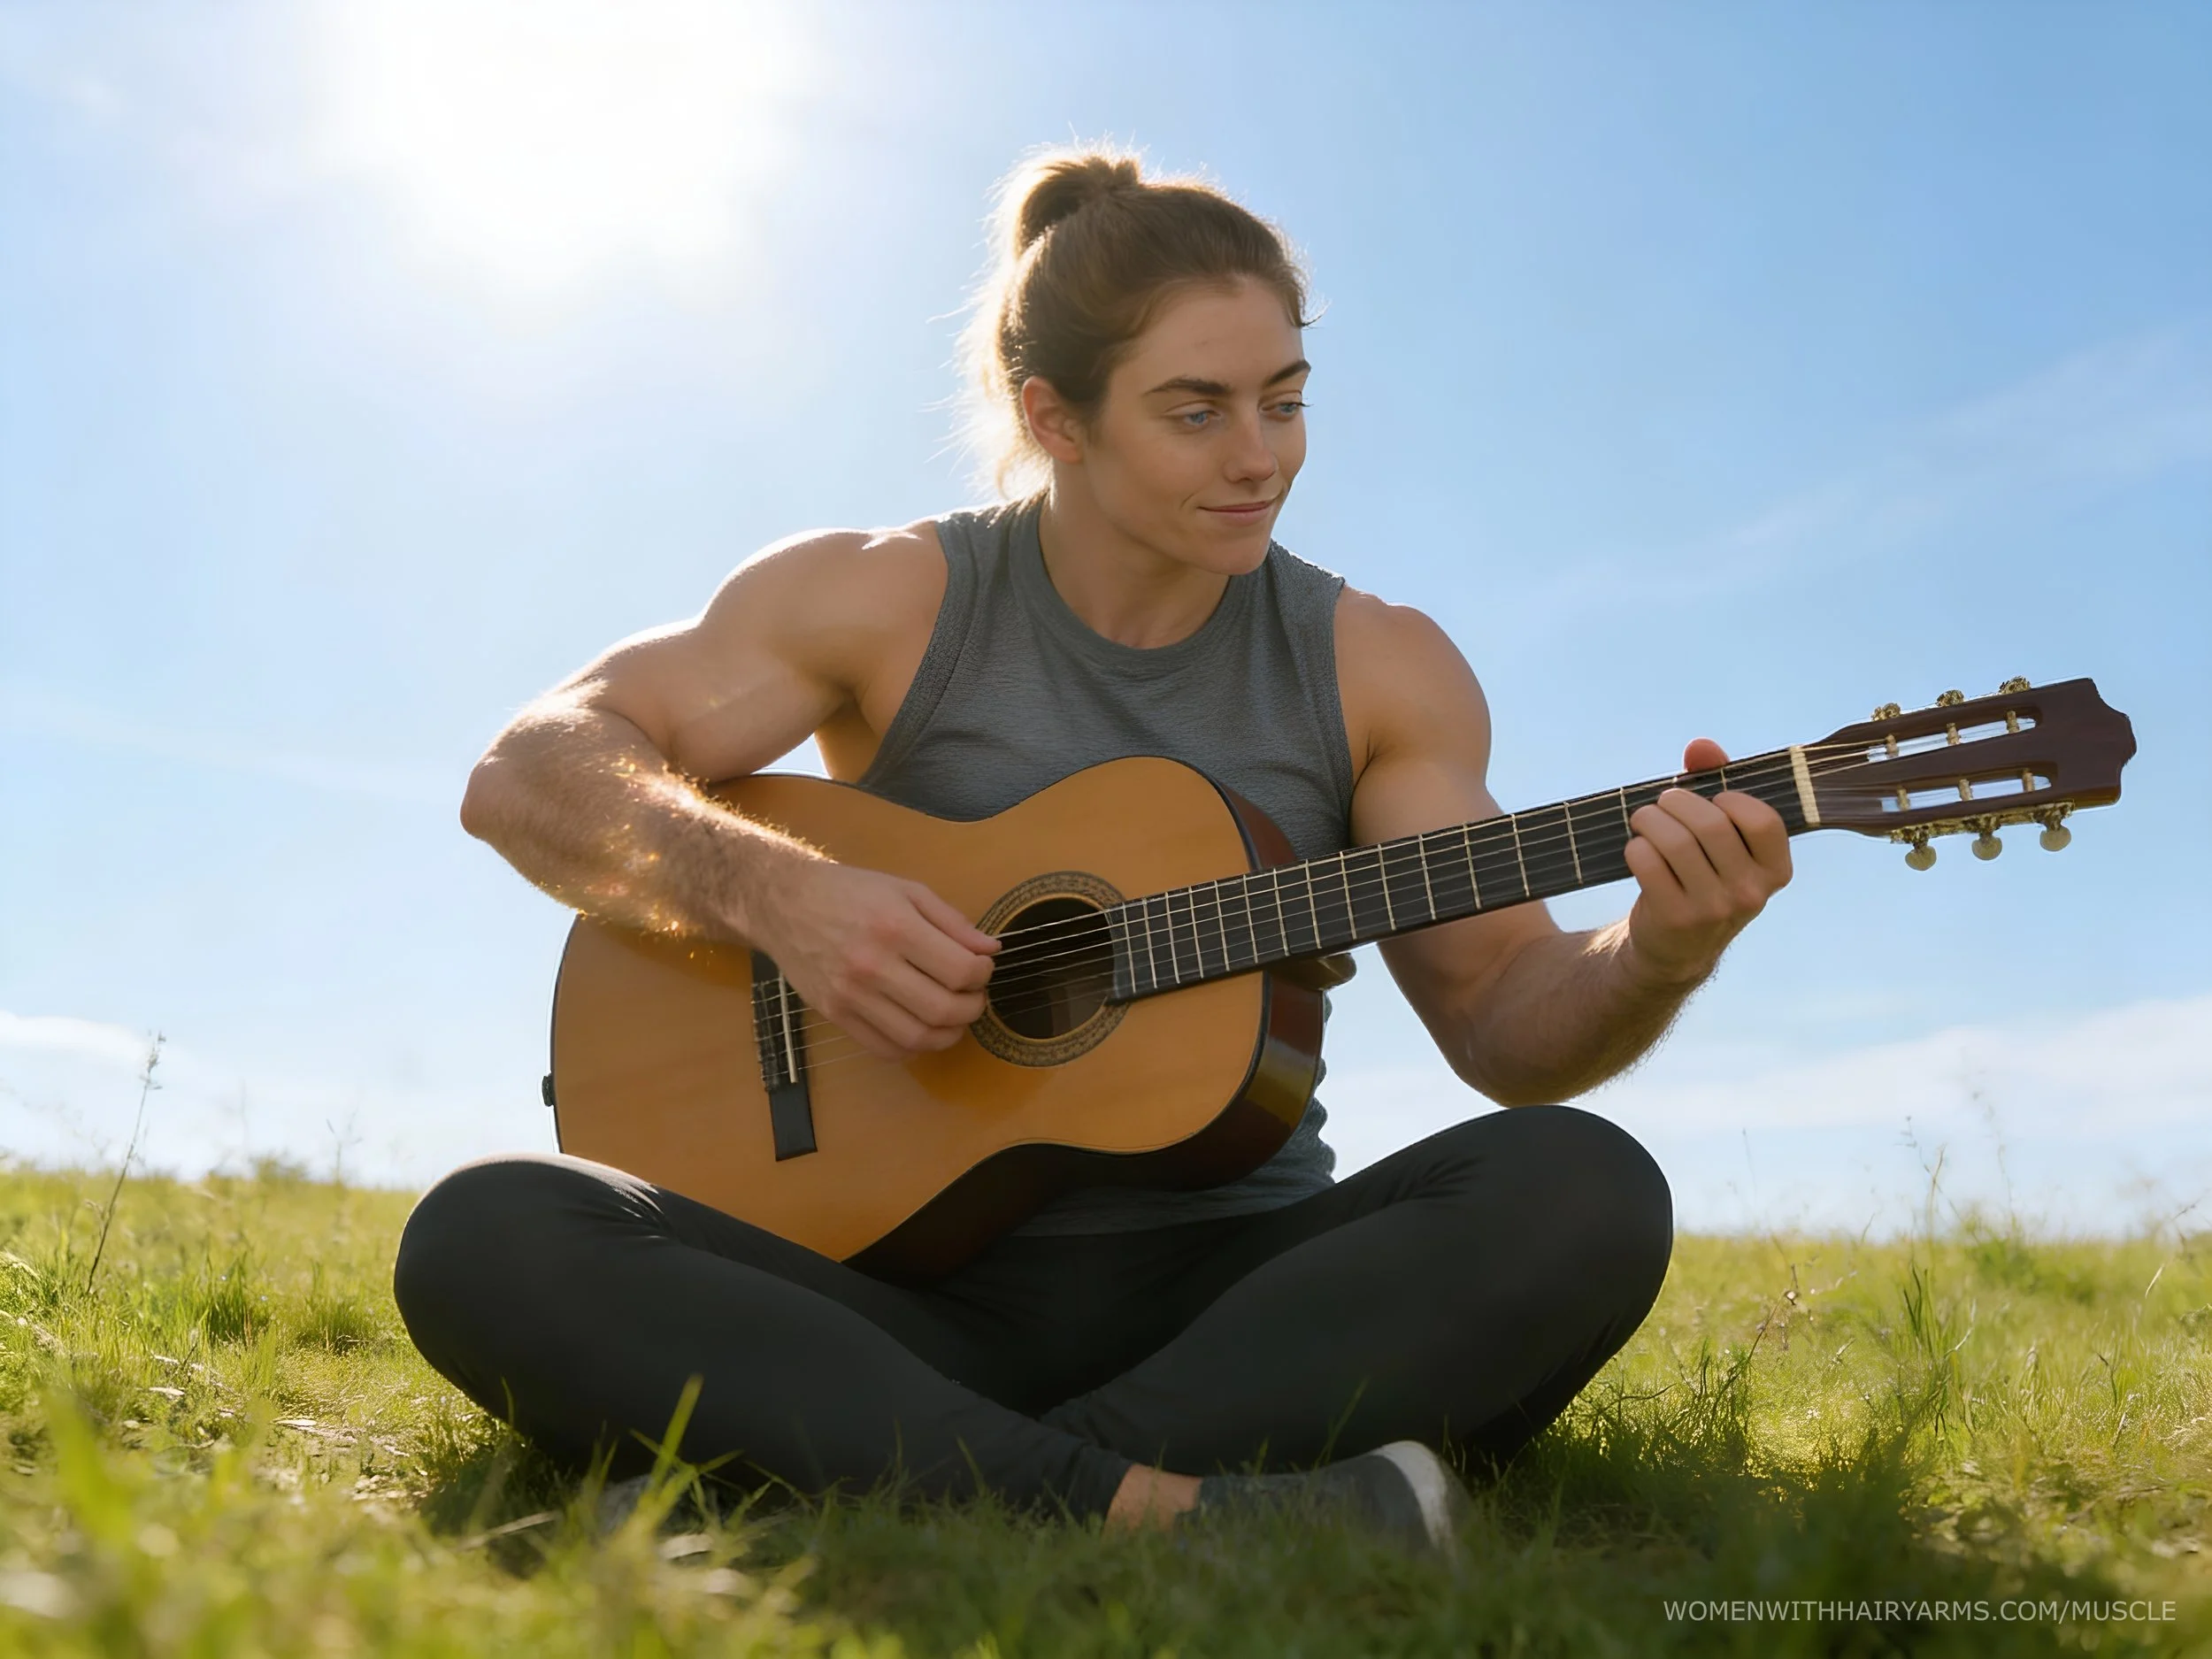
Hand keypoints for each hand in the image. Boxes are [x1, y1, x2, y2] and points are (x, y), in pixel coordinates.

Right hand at [751, 857, 997, 1060]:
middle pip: (942, 1010)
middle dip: (972, 1009)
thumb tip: (991, 950)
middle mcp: (872, 966)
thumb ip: (952, 921)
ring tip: (953, 1017)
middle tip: (974, 998)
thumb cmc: (850, 891)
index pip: (959, 970)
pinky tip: (921, 1028)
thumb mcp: (907, 890)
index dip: (982, 975)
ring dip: (948, 1034)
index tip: (981, 968)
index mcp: (896, 927)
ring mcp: (850, 995)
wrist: (784, 903)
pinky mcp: (834, 1014)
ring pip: (916, 1037)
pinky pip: (883, 1049)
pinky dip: (912, 1047)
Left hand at [1619, 737, 1792, 987]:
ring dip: (1649, 820)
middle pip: (1710, 825)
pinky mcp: (1675, 919)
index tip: (1713, 800)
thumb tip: (1701, 746)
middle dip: (1677, 802)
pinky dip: (1635, 848)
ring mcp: (1714, 910)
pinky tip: (1637, 850)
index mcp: (1775, 870)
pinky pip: (1648, 865)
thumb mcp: (1721, 836)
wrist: (1676, 947)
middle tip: (1662, 803)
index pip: (1763, 821)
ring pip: (1675, 842)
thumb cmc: (1702, 873)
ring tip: (1643, 820)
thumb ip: (1716, 783)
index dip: (1732, 800)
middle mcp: (1751, 893)